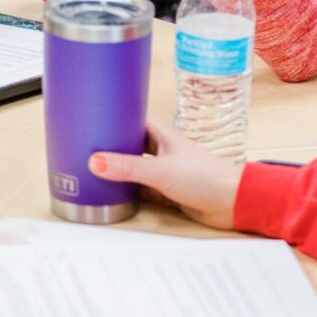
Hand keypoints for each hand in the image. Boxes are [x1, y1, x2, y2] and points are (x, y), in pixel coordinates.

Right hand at [90, 117, 240, 229]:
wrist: (232, 203)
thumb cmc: (205, 177)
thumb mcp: (160, 171)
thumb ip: (128, 167)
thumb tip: (95, 162)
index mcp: (162, 134)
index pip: (134, 117)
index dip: (116, 115)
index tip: (92, 114)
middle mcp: (162, 150)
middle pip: (131, 142)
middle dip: (112, 144)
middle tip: (84, 144)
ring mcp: (164, 170)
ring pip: (134, 167)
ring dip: (119, 169)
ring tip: (90, 167)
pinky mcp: (166, 191)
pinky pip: (140, 188)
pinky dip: (127, 189)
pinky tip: (111, 192)